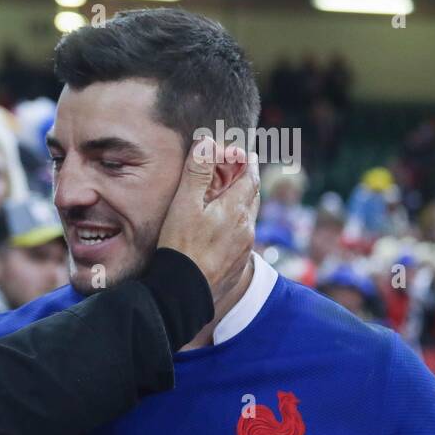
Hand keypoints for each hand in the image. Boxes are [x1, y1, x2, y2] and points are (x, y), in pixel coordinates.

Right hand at [157, 137, 259, 308]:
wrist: (184, 291)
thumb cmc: (182, 246)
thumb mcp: (184, 204)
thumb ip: (197, 172)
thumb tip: (208, 143)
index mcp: (236, 208)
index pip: (250, 177)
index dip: (247, 163)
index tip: (244, 154)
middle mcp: (246, 227)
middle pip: (252, 197)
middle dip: (246, 183)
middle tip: (237, 174)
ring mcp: (244, 248)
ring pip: (248, 220)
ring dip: (241, 207)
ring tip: (227, 203)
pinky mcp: (237, 265)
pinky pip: (242, 241)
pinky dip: (235, 230)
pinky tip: (220, 235)